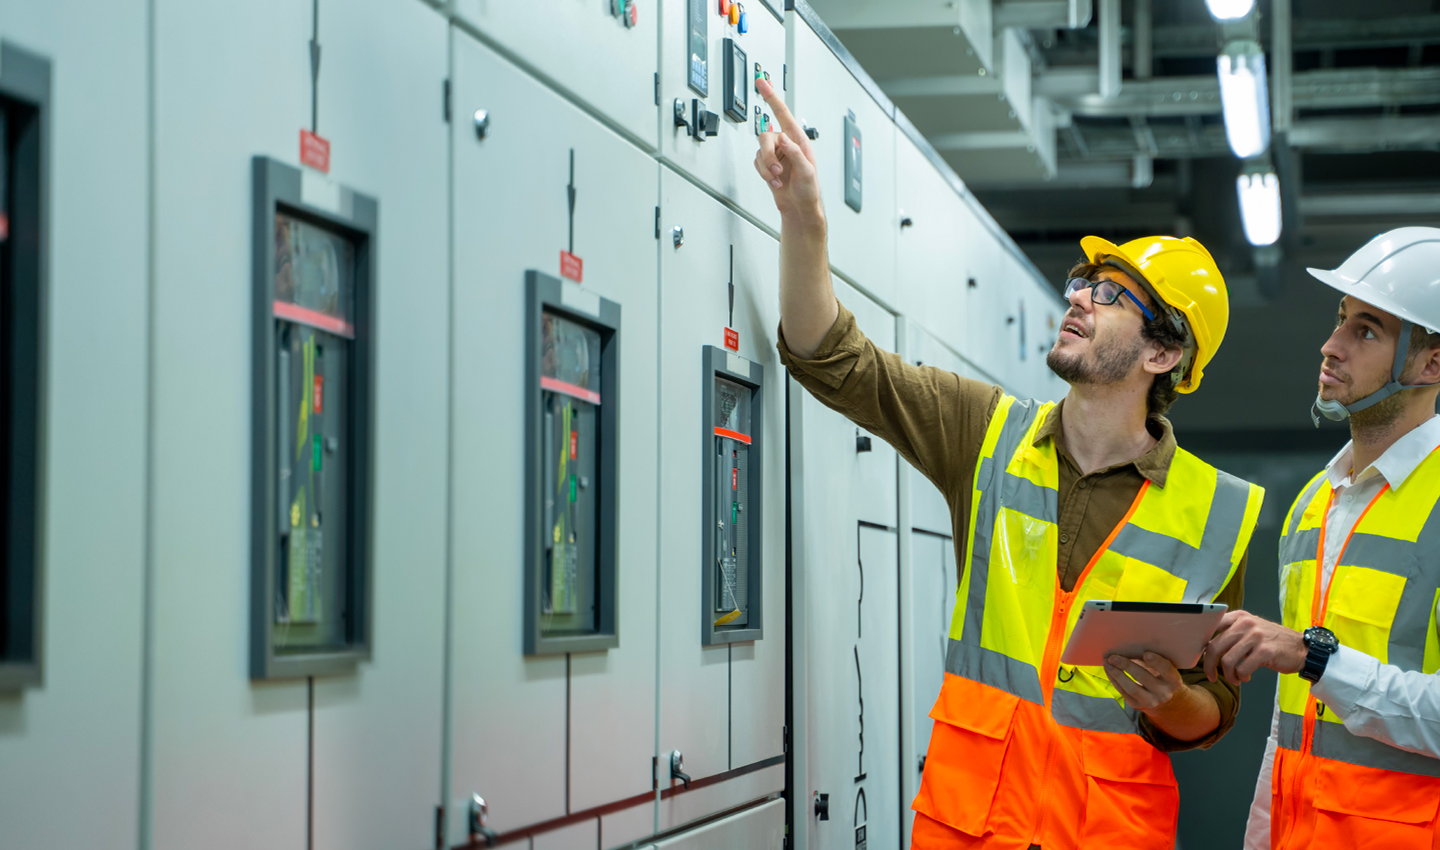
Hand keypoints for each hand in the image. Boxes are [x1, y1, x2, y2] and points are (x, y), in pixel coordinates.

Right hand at [752, 78, 823, 229]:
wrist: (800, 208)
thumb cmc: (809, 190)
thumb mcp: (807, 171)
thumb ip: (795, 153)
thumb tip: (783, 138)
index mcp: (798, 140)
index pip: (783, 113)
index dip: (771, 97)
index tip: (762, 82)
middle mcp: (786, 144)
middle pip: (765, 136)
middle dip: (768, 156)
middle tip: (777, 170)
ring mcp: (776, 155)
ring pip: (759, 151)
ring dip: (767, 168)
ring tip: (778, 179)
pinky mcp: (768, 165)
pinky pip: (757, 163)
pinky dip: (764, 174)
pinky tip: (775, 182)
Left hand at [1104, 652, 1185, 712]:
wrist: (1162, 698)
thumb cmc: (1160, 676)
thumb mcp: (1163, 669)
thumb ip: (1152, 660)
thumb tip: (1129, 646)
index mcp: (1173, 680)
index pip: (1166, 670)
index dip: (1156, 662)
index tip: (1146, 654)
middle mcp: (1164, 693)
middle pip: (1144, 678)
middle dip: (1127, 666)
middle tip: (1113, 657)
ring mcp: (1151, 701)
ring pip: (1131, 688)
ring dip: (1117, 674)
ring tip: (1107, 662)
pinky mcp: (1137, 705)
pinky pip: (1123, 692)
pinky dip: (1114, 679)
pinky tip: (1108, 669)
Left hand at [1203, 610, 1305, 685]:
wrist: (1301, 649)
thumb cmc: (1272, 642)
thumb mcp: (1250, 630)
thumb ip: (1230, 633)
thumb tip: (1206, 647)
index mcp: (1238, 616)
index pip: (1210, 629)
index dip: (1201, 646)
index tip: (1199, 658)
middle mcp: (1245, 623)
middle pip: (1215, 647)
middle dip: (1209, 666)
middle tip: (1212, 676)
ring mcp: (1256, 637)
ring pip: (1227, 661)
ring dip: (1228, 675)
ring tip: (1235, 678)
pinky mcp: (1265, 651)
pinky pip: (1242, 669)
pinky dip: (1241, 677)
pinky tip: (1246, 677)